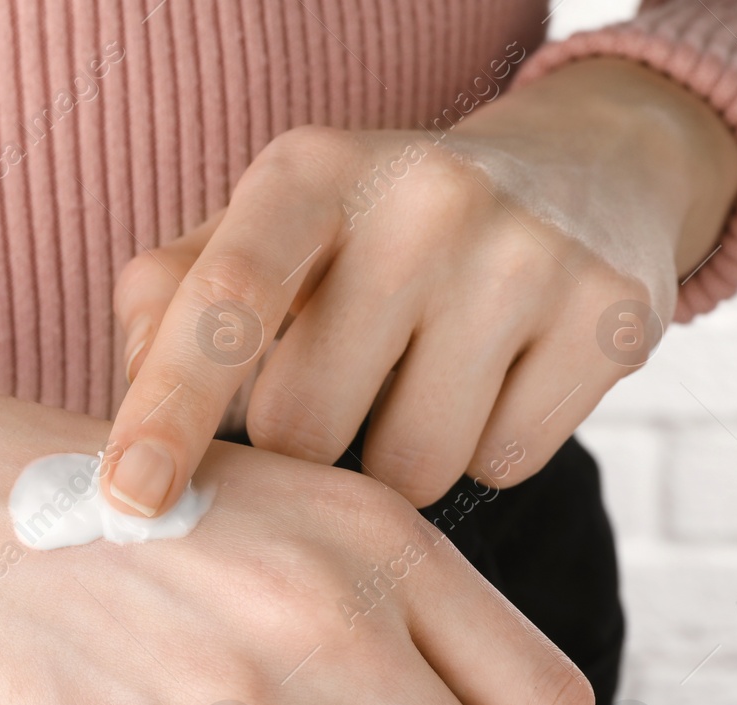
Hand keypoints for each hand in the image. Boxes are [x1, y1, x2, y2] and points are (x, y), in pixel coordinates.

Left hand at [103, 57, 736, 513]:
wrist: (579, 173)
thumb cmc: (369, 234)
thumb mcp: (261, 233)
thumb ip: (170, 309)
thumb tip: (124, 438)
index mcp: (308, 171)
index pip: (224, 301)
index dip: (167, 410)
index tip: (127, 500)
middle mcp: (423, 198)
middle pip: (306, 425)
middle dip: (299, 444)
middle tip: (334, 385)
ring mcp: (529, 255)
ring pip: (410, 469)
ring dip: (391, 460)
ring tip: (419, 375)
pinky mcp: (612, 319)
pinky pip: (503, 466)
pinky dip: (482, 450)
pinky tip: (493, 377)